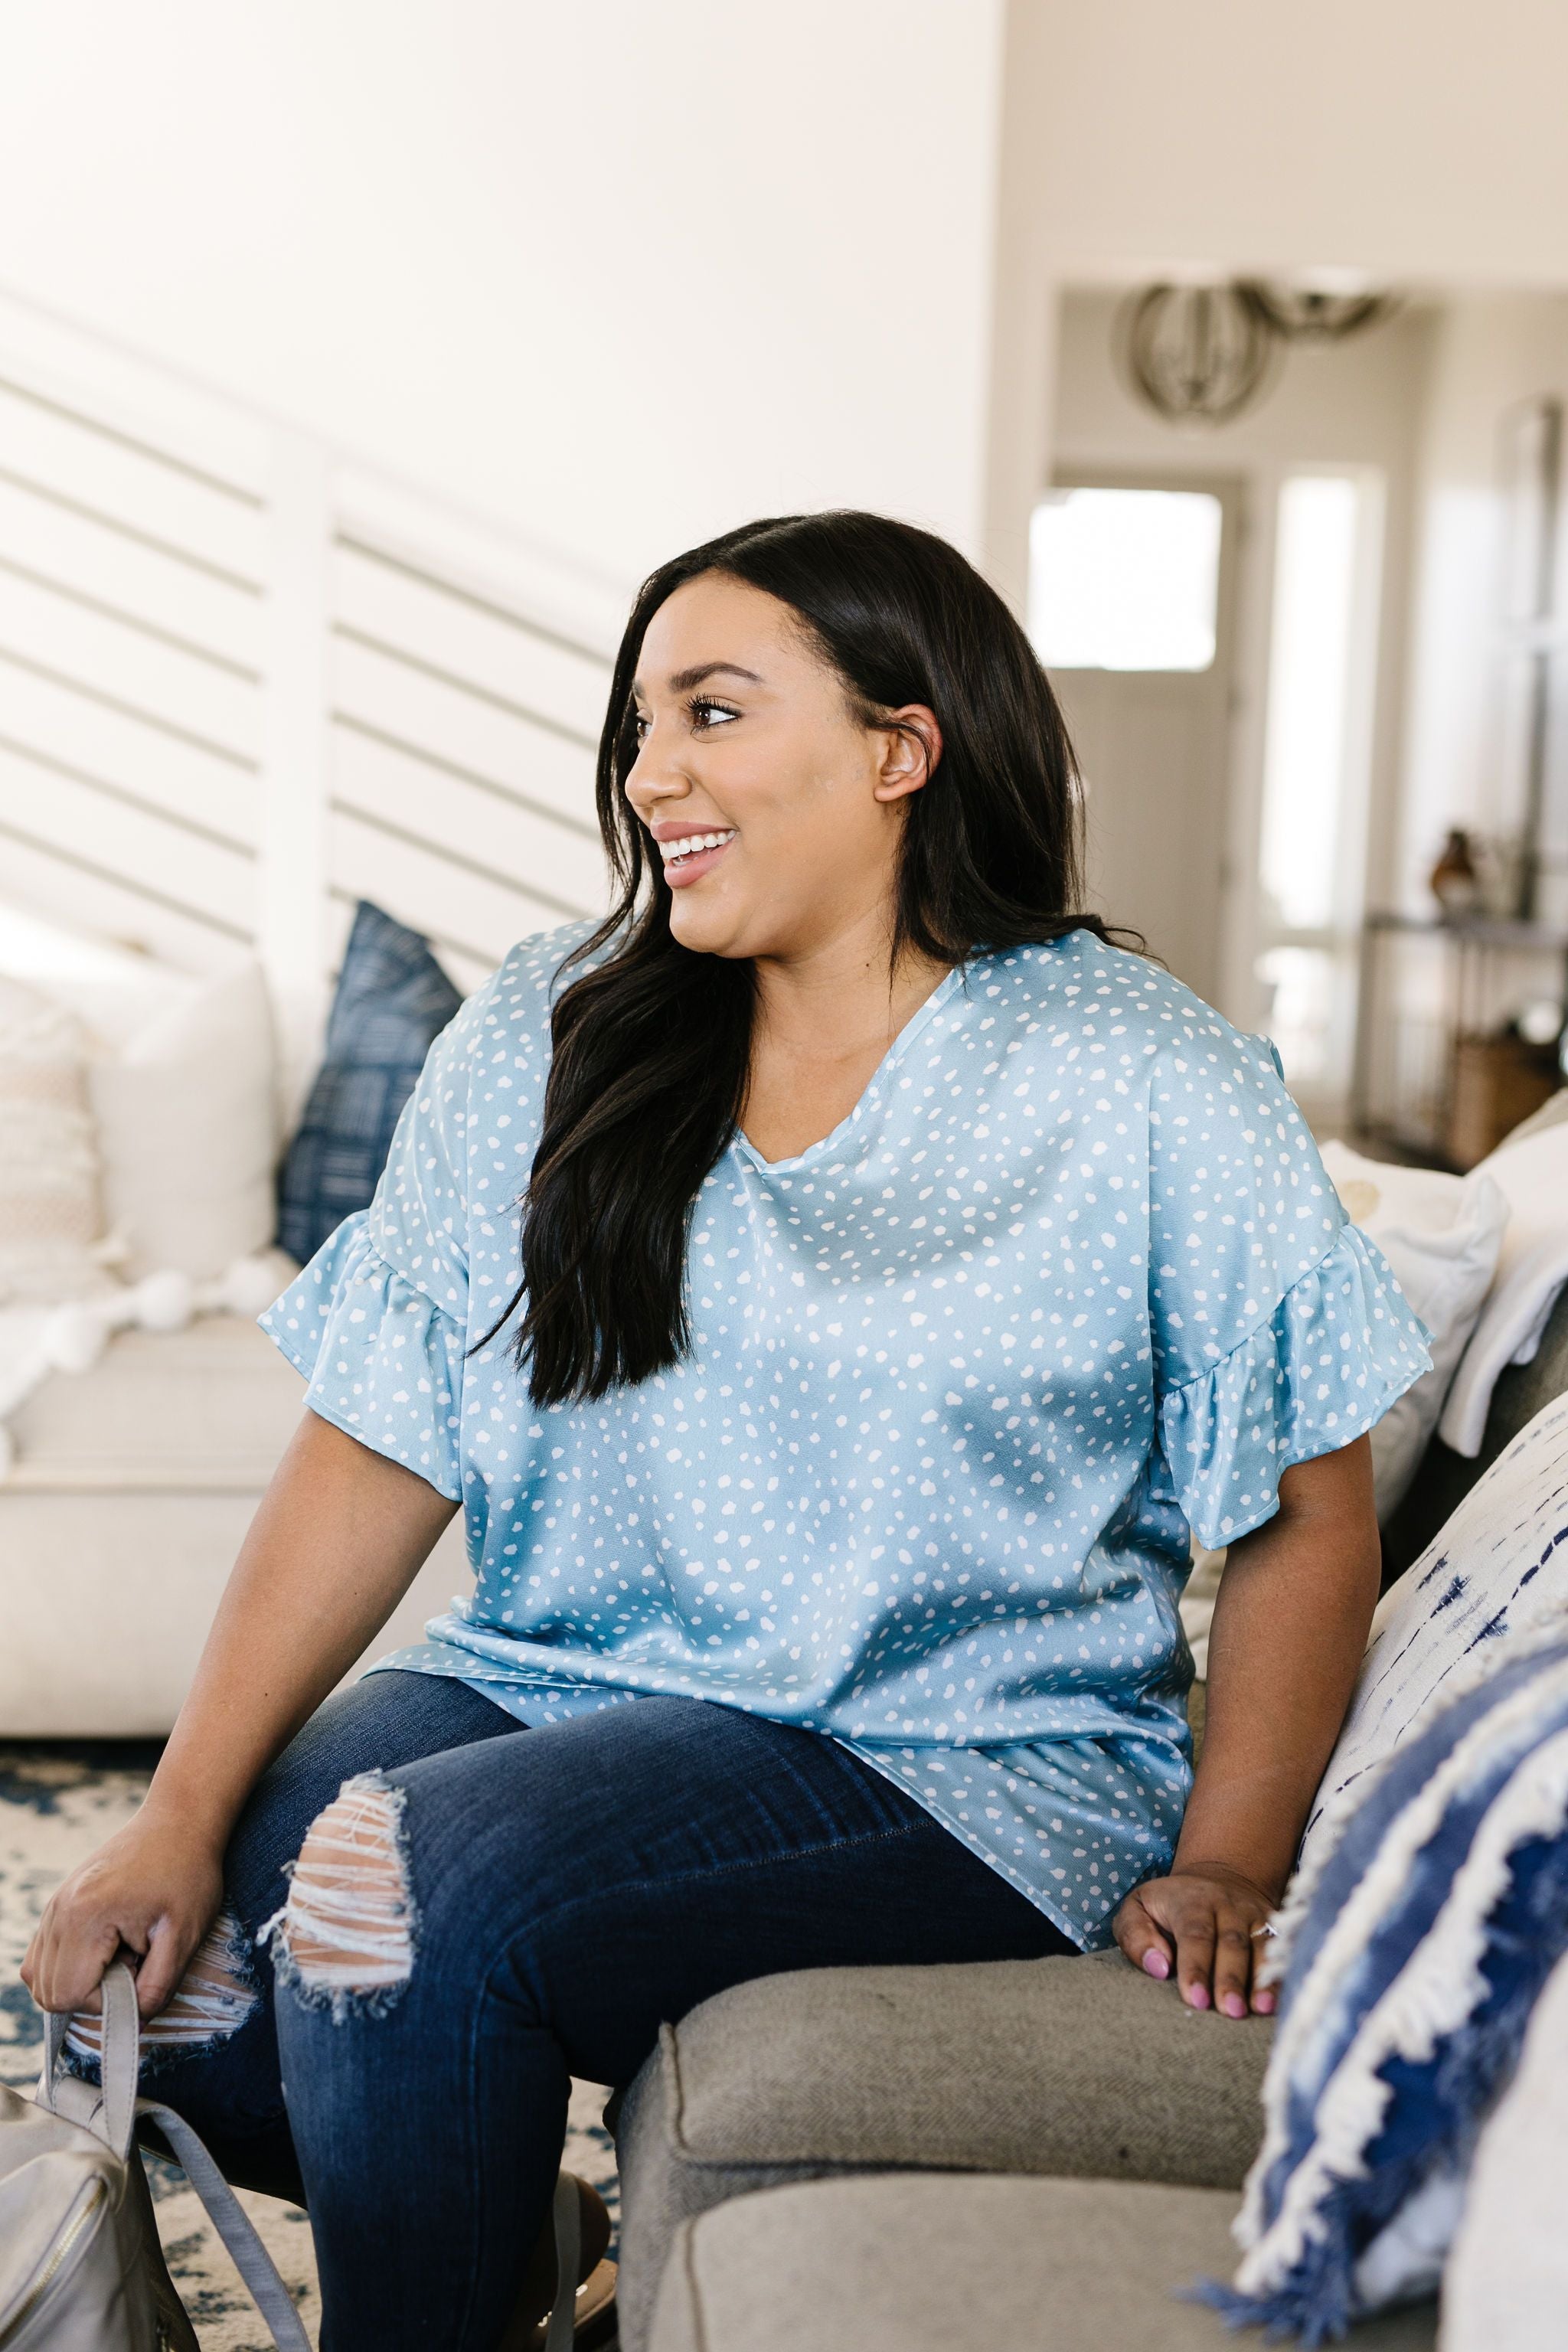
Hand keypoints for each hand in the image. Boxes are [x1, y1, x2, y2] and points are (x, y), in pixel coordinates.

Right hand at [21, 1808, 224, 2023]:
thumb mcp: (185, 1935)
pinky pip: (42, 1955)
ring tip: (122, 1950)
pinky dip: (68, 1964)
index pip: (67, 1996)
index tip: (140, 1969)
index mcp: (84, 1918)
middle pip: (47, 1992)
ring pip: (38, 1976)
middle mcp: (58, 1911)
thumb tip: (134, 2024)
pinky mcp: (58, 1902)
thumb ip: (157, 1987)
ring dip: (79, 1979)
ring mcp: (54, 1905)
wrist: (180, 1821)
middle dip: (91, 1992)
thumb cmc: (188, 1874)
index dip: (106, 2001)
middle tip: (133, 1960)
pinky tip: (107, 1945)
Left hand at [1112, 1862, 1277, 2017]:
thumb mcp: (1139, 1907)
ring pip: (1262, 1947)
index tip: (1195, 1999)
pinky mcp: (1275, 1928)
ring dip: (1263, 1979)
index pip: (1194, 1934)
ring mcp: (1255, 1916)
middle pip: (1232, 1943)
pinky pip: (1284, 1951)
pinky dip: (1282, 1976)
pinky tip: (1280, 2002)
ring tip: (1260, 2008)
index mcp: (1191, 1901)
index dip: (1196, 1967)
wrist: (1218, 1876)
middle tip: (1229, 2010)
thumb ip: (1136, 1935)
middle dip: (1230, 1978)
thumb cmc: (1169, 1905)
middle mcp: (1228, 1906)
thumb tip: (1157, 1967)